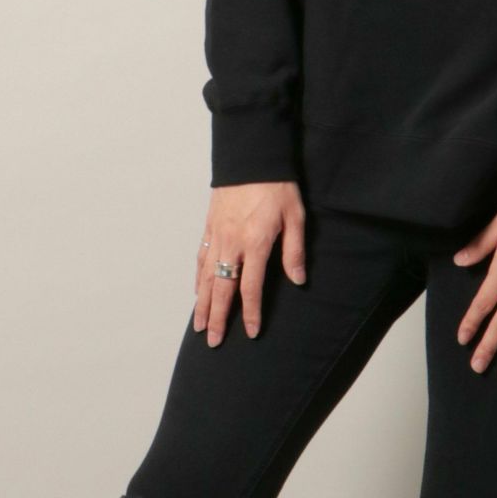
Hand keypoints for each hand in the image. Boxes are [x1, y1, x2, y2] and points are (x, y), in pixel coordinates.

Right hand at [193, 181, 306, 345]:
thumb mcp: (295, 216)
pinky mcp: (210, 225)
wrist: (251, 156)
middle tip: (213, 341)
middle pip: (222, 288)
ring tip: (199, 325)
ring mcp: (218, 235)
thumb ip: (294, 250)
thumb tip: (298, 280)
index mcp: (255, 243)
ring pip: (206, 276)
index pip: (251, 287)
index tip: (251, 332)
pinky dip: (198, 277)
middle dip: (218, 317)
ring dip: (202, 303)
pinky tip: (198, 289)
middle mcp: (232, 243)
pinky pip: (201, 257)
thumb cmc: (277, 185)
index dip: (251, 312)